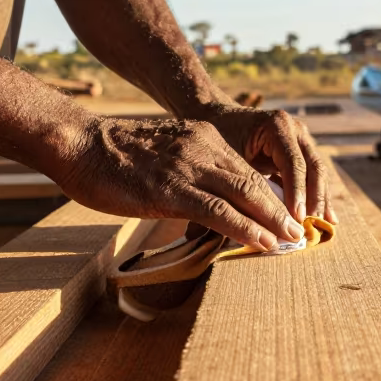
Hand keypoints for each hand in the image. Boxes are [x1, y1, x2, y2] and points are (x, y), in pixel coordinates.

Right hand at [48, 115, 305, 250]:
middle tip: (301, 232)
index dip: (269, 194)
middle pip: (254, 180)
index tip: (285, 215)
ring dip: (273, 221)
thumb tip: (201, 201)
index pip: (245, 168)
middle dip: (281, 208)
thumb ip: (186, 171)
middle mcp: (202, 148)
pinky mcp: (170, 190)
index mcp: (201, 138)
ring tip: (292, 241)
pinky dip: (245, 228)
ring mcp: (187, 168)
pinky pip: (218, 210)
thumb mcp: (160, 156)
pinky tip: (262, 242)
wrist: (78, 144)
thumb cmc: (111, 156)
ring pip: (244, 194)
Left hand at [202, 106, 337, 224]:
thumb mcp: (226, 157)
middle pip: (313, 166)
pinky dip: (317, 196)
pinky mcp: (301, 152)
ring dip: (321, 199)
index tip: (296, 218)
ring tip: (324, 226)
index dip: (297, 192)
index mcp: (277, 125)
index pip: (293, 162)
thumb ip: (240, 183)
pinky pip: (313, 175)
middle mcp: (295, 129)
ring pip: (318, 172)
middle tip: (311, 226)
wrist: (221, 118)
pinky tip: (325, 218)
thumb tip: (239, 221)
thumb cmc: (219, 136)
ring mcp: (301, 139)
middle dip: (315, 198)